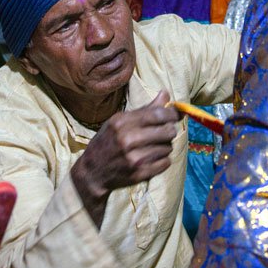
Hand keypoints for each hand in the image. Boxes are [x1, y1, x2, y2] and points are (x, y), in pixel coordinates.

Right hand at [71, 90, 179, 223]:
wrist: (92, 172)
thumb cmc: (107, 142)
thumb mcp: (119, 121)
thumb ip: (145, 109)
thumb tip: (166, 94)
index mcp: (122, 122)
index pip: (157, 114)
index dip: (172, 113)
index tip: (175, 115)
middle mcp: (128, 140)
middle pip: (167, 131)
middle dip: (169, 130)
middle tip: (164, 132)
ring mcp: (134, 158)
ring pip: (168, 147)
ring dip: (165, 146)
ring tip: (153, 146)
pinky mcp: (139, 173)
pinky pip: (165, 162)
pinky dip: (162, 160)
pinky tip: (151, 158)